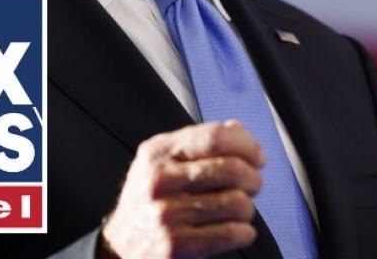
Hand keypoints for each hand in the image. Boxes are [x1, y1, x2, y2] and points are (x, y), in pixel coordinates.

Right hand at [99, 120, 264, 258]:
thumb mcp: (162, 163)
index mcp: (158, 153)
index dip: (247, 144)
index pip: (215, 137)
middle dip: (253, 178)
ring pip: (237, 202)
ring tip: (240, 210)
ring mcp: (166, 215)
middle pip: (232, 169)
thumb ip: (199, 143)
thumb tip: (237, 129)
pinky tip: (238, 231)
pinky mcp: (176, 246)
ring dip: (248, 208)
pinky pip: (232, 233)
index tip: (258, 156)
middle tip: (253, 185)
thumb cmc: (150, 201)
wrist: (118, 248)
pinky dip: (245, 232)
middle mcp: (159, 181)